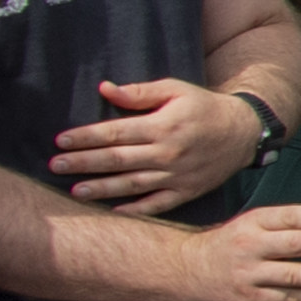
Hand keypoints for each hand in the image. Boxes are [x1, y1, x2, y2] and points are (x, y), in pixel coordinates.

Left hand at [53, 74, 273, 215]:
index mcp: (162, 125)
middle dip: (83, 163)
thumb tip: (105, 89)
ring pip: (132, 184)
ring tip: (76, 191)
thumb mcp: (175, 89)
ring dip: (102, 188)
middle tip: (56, 166)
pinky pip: (158, 203)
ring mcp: (178, 175)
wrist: (245, 132)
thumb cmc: (204, 106)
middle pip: (117, 160)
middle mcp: (168, 153)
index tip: (60, 141)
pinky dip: (136, 209)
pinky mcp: (188, 191)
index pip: (115, 132)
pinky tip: (114, 210)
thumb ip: (139, 92)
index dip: (85, 137)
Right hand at [202, 204, 300, 300]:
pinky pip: (288, 297)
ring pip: (293, 274)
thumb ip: (285, 225)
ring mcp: (250, 274)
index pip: (290, 217)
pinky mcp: (252, 298)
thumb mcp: (251, 224)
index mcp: (252, 223)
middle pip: (295, 244)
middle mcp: (250, 246)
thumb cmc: (231, 244)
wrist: (189, 270)